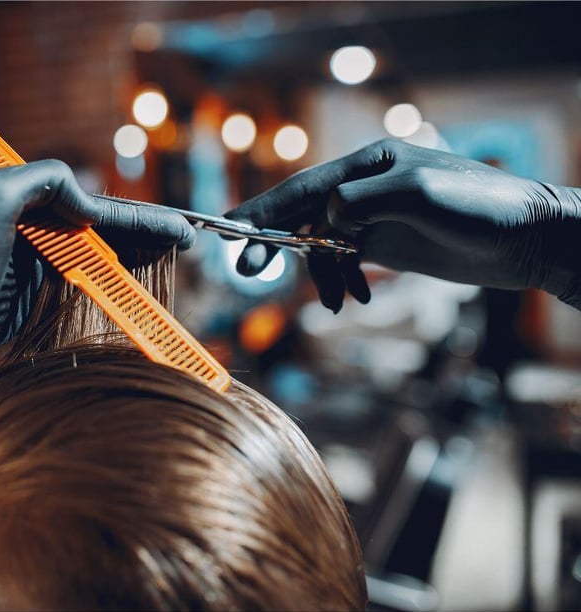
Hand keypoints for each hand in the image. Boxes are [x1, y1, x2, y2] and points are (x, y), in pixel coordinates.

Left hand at [0, 160, 195, 394]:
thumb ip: (44, 181)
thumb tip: (87, 204)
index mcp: (20, 196)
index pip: (90, 201)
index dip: (135, 215)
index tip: (174, 229)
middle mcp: (28, 225)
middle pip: (98, 227)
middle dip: (143, 232)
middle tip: (186, 239)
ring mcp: (30, 263)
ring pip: (93, 254)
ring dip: (133, 255)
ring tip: (172, 254)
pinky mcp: (28, 297)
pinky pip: (78, 283)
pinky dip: (108, 281)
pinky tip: (135, 280)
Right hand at [226, 138, 580, 311]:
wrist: (526, 239)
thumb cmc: (478, 206)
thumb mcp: (416, 193)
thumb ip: (359, 200)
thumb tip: (325, 218)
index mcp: (368, 165)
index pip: (303, 188)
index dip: (262, 209)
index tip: (227, 229)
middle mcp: (364, 187)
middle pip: (303, 215)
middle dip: (274, 243)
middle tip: (248, 271)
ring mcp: (374, 216)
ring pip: (322, 245)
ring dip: (319, 276)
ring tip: (336, 304)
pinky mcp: (386, 242)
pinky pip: (345, 261)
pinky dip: (343, 281)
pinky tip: (355, 299)